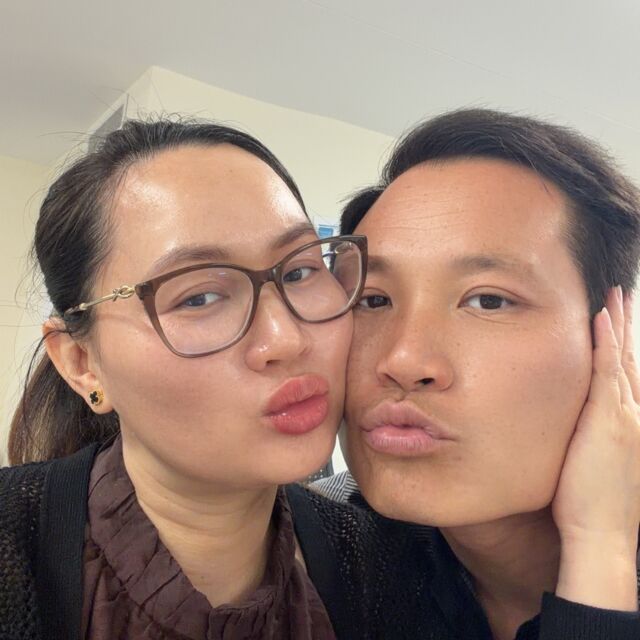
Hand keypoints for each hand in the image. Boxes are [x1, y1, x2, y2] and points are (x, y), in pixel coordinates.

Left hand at [552, 286, 639, 610]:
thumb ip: (587, 439)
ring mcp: (624, 415)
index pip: (626, 374)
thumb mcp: (594, 464)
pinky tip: (600, 319)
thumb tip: (570, 428)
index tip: (616, 318)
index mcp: (627, 424)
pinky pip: (607, 372)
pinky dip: (606, 343)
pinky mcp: (609, 419)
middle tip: (623, 293)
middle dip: (627, 324)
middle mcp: (632, 414)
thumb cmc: (591, 505)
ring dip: (619, 324)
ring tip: (615, 294)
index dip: (623, 344)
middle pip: (631, 358)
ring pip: (623, 358)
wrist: (602, 532)